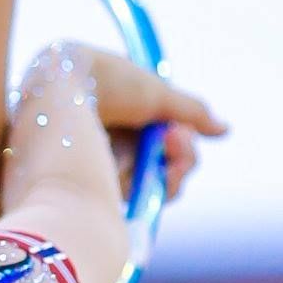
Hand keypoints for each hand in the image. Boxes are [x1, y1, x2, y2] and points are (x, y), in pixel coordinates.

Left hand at [81, 46, 229, 201]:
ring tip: (161, 155)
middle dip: (179, 160)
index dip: (180, 147)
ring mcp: (97, 165)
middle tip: (174, 145)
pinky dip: (135, 187)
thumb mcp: (156, 96)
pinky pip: (125, 199)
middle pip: (162, 169)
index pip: (168, 146)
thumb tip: (224, 131)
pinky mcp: (85, 186)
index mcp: (128, 119)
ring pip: (148, 186)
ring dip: (165, 173)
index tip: (178, 136)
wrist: (58, 88)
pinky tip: (127, 175)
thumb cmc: (105, 83)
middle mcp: (111, 144)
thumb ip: (191, 113)